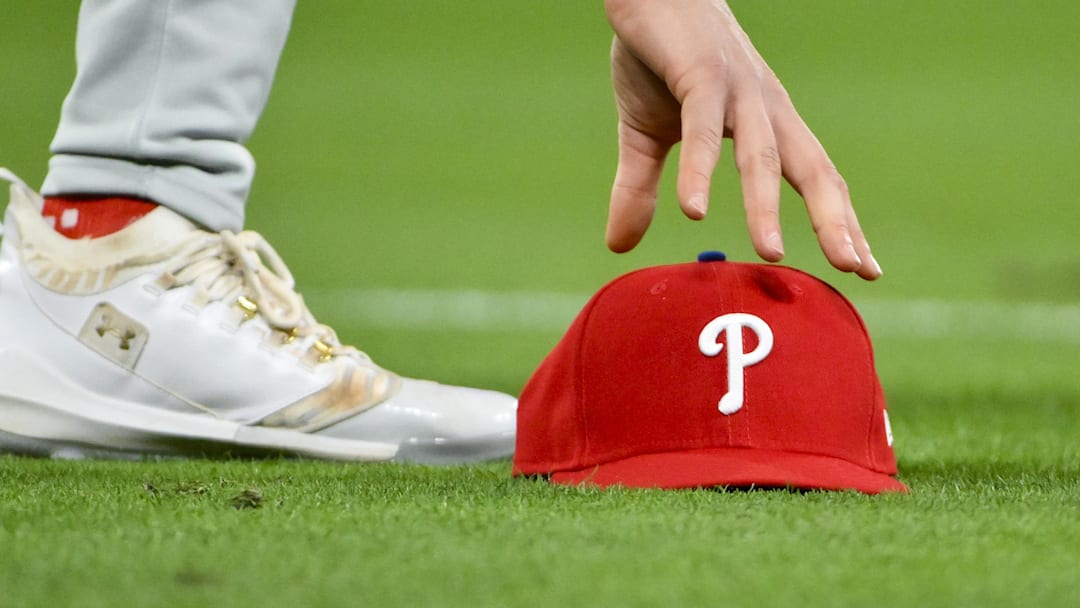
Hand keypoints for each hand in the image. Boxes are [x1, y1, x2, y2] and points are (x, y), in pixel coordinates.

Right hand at [603, 0, 880, 279]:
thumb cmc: (657, 58)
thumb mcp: (647, 135)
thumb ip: (640, 189)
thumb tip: (618, 245)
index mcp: (765, 123)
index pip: (814, 178)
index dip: (840, 222)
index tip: (864, 269)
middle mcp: (764, 108)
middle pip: (811, 170)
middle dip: (835, 221)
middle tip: (856, 270)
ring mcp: (736, 89)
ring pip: (761, 155)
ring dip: (766, 207)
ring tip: (773, 254)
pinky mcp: (699, 72)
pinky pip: (702, 129)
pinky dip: (700, 170)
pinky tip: (694, 210)